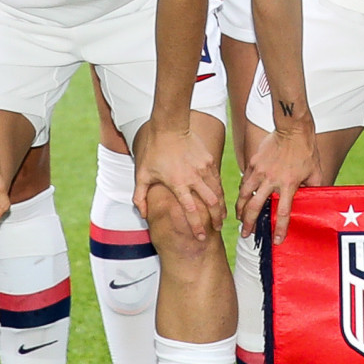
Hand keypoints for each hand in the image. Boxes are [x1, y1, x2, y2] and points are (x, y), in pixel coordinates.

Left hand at [140, 118, 228, 243]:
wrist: (170, 126)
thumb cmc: (154, 151)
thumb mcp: (142, 174)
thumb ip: (140, 196)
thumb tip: (142, 214)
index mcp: (178, 184)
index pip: (191, 210)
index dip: (197, 225)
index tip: (200, 236)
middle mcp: (194, 178)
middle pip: (211, 203)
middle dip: (216, 219)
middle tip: (217, 229)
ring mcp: (204, 169)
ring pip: (218, 192)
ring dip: (221, 206)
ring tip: (222, 217)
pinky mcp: (209, 161)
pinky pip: (217, 180)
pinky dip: (220, 192)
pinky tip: (220, 199)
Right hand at [236, 124, 321, 244]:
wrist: (292, 128)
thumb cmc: (307, 150)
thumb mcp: (316, 171)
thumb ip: (314, 187)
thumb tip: (315, 201)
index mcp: (289, 184)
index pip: (283, 212)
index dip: (280, 228)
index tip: (277, 240)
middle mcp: (271, 180)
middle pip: (254, 206)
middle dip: (248, 223)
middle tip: (245, 234)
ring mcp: (259, 171)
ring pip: (243, 194)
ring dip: (240, 209)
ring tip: (238, 218)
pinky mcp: (253, 162)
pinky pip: (244, 180)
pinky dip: (242, 191)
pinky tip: (242, 198)